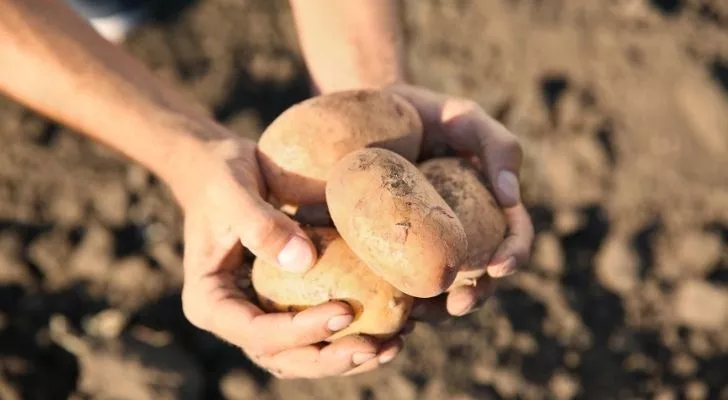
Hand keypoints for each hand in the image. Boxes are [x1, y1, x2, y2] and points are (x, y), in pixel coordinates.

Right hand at [174, 135, 403, 377]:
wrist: (218, 169)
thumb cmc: (221, 176)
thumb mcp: (232, 192)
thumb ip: (261, 225)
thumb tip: (304, 261)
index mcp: (210, 301)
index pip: (256, 332)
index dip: (300, 331)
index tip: (345, 311)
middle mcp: (233, 318)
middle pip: (282, 357)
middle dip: (329, 359)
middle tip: (376, 347)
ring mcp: (258, 316)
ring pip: (300, 355)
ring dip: (344, 359)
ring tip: (390, 346)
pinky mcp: (282, 305)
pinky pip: (313, 333)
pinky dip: (347, 338)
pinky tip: (387, 332)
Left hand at [385, 83, 534, 318]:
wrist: (376, 111)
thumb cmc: (429, 113)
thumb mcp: (467, 119)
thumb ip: (499, 148)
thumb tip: (510, 198)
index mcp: (489, 208)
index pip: (513, 238)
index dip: (513, 256)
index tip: (499, 267)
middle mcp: (462, 232)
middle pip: (478, 275)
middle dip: (473, 296)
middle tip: (456, 304)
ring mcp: (426, 242)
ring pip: (437, 286)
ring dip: (434, 307)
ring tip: (416, 313)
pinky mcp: (390, 246)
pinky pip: (397, 276)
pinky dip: (395, 294)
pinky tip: (383, 301)